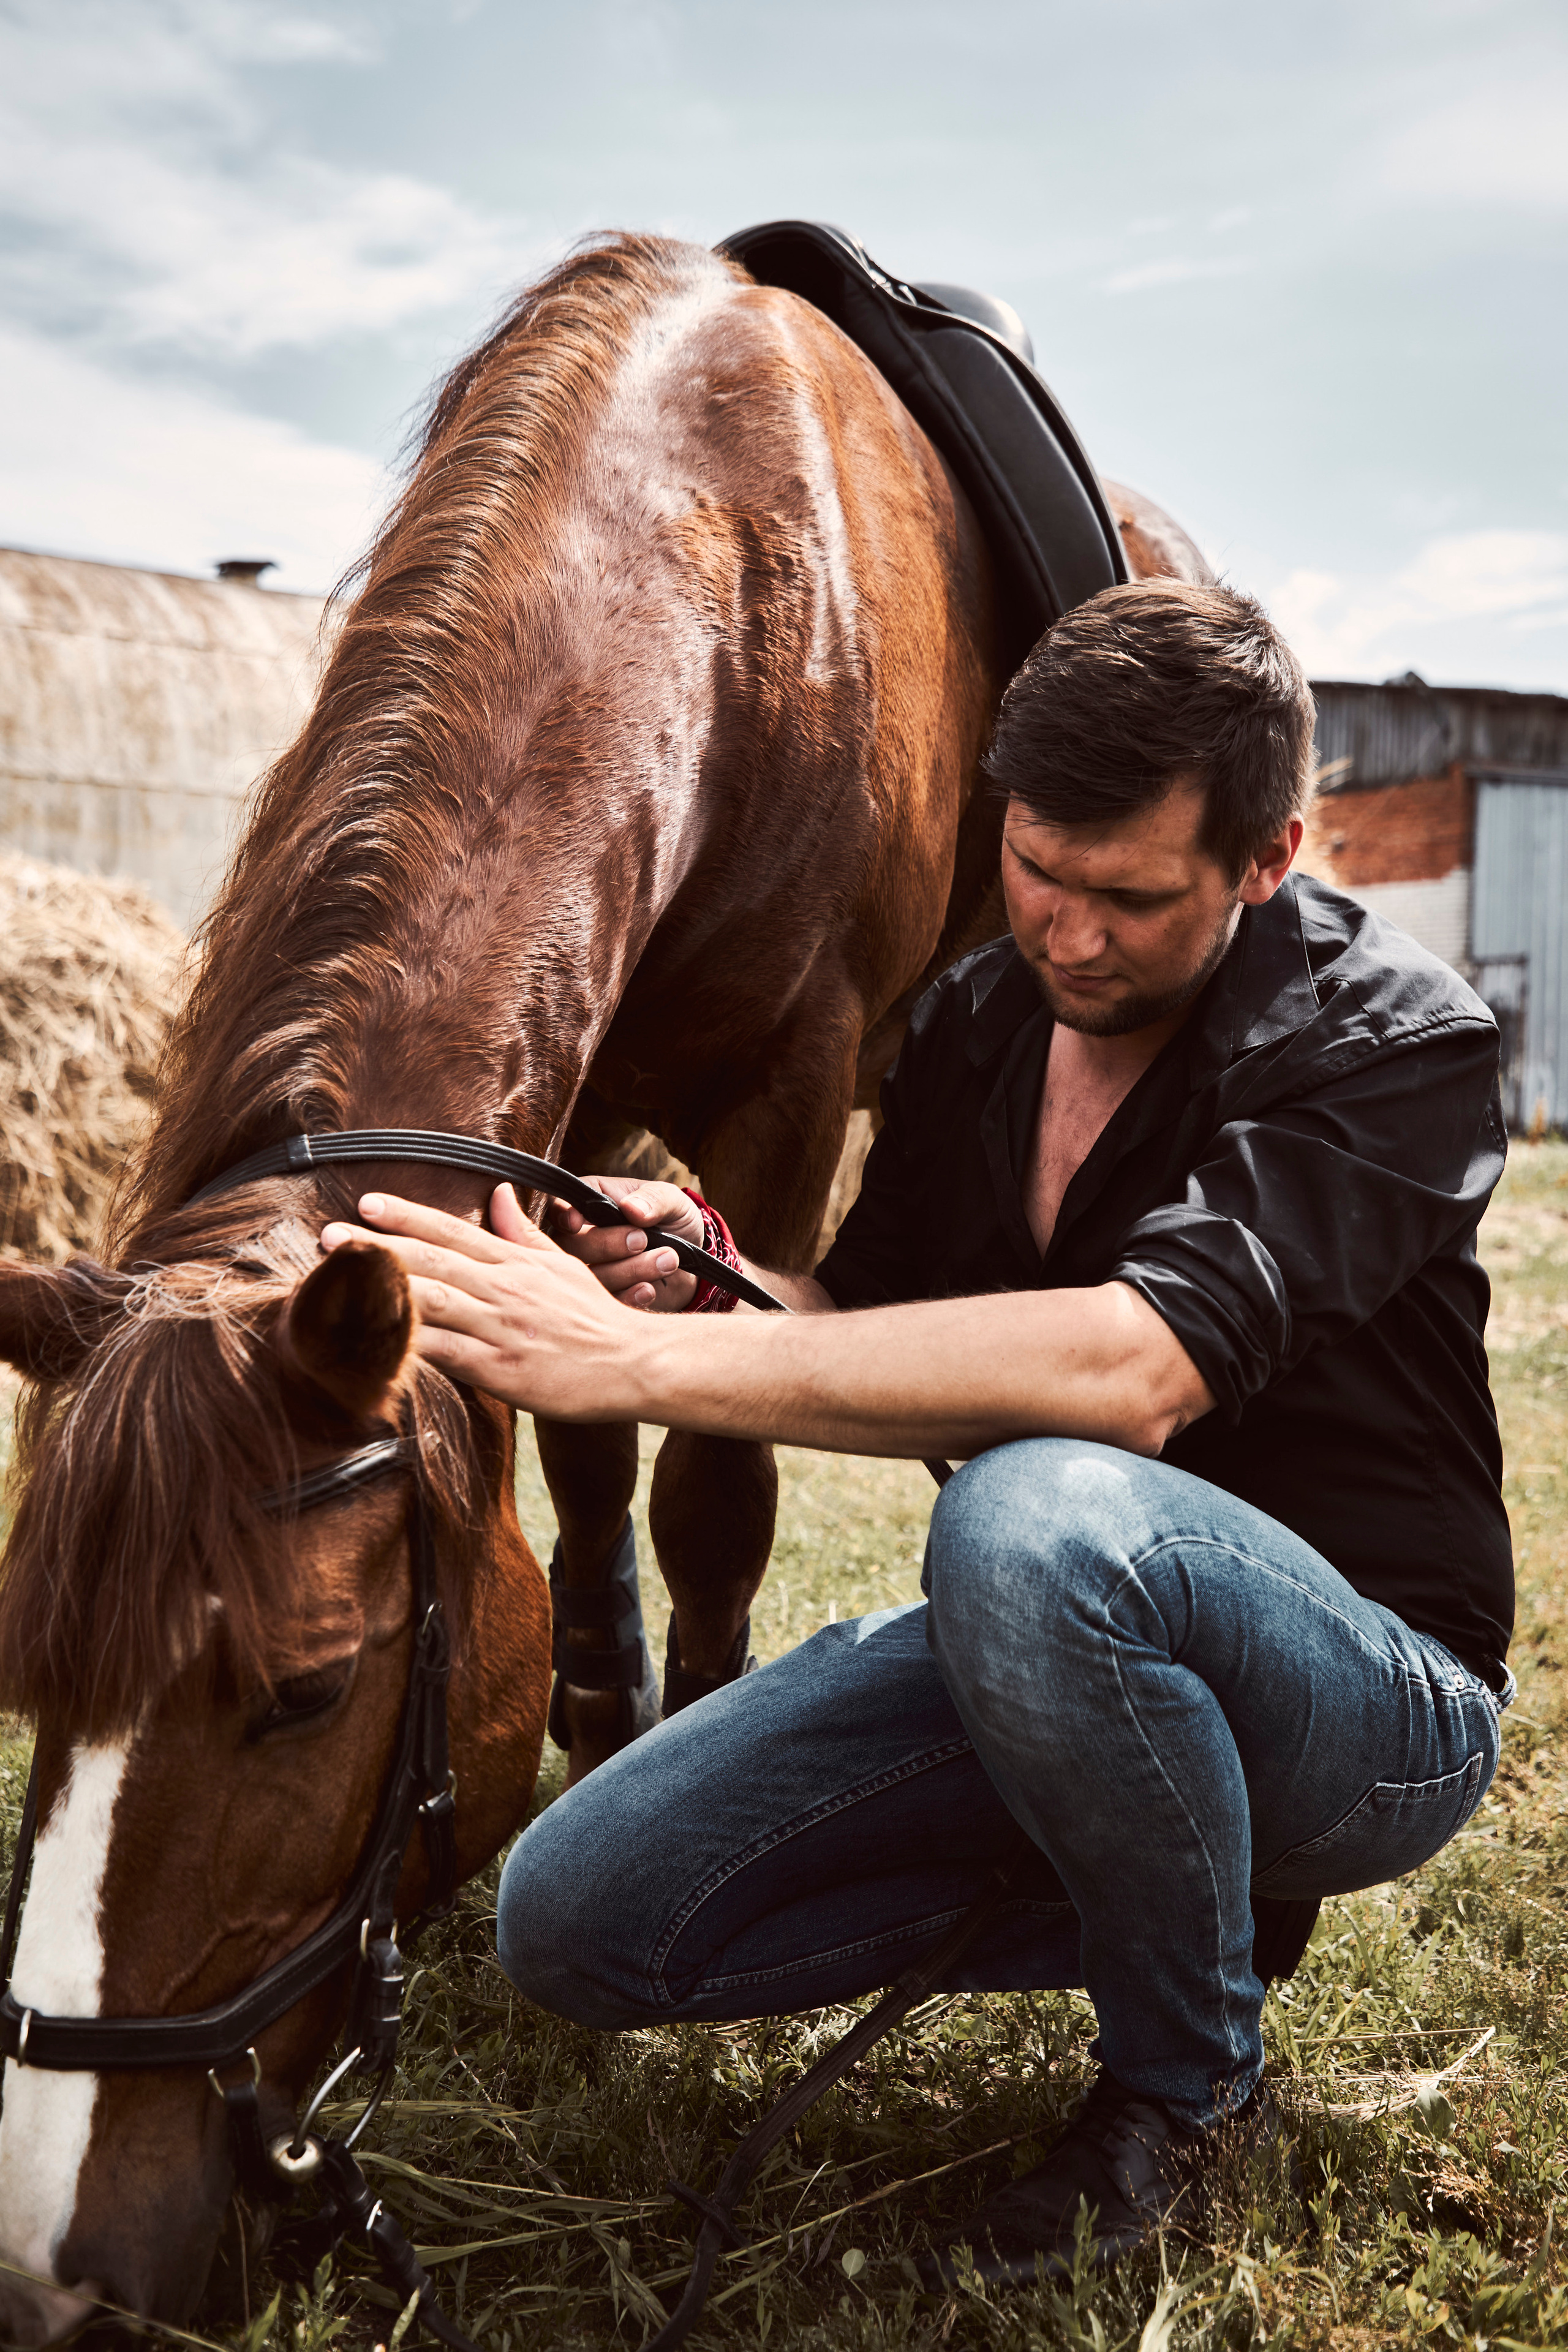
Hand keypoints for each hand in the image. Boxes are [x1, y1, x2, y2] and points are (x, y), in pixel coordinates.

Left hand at [320, 1184, 653, 1415]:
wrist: (634, 1364)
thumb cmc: (594, 1318)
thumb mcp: (562, 1263)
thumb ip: (522, 1232)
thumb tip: (495, 1192)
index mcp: (516, 1263)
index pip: (454, 1230)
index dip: (408, 1215)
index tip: (368, 1203)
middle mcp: (504, 1289)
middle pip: (432, 1260)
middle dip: (377, 1246)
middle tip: (329, 1236)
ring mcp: (501, 1328)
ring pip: (431, 1301)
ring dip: (380, 1287)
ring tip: (338, 1280)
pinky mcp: (500, 1369)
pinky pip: (444, 1353)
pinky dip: (406, 1344)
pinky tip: (372, 1338)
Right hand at [547, 1175, 702, 1312]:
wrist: (691, 1262)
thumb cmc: (673, 1221)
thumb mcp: (672, 1201)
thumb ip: (654, 1199)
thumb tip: (631, 1208)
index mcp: (590, 1202)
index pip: (560, 1206)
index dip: (562, 1215)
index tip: (576, 1223)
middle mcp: (582, 1237)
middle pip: (570, 1245)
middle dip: (606, 1244)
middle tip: (643, 1239)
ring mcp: (591, 1270)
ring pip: (590, 1276)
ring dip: (630, 1269)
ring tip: (668, 1259)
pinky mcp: (606, 1298)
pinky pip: (606, 1301)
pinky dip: (628, 1297)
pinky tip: (649, 1289)